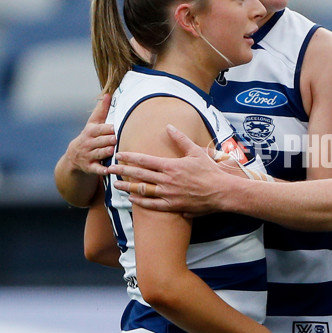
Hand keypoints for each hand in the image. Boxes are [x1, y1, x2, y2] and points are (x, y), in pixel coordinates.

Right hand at [66, 94, 115, 174]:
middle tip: (117, 139)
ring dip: (106, 153)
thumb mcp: (93, 123)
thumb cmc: (89, 136)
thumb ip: (101, 110)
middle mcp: (88, 143)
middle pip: (101, 141)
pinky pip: (96, 169)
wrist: (74, 157)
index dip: (108, 129)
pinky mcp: (89, 167)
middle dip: (109, 140)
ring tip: (113, 151)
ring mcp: (88, 156)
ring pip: (99, 154)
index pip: (100, 129)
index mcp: (91, 132)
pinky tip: (109, 170)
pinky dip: (102, 170)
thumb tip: (108, 94)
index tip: (116, 127)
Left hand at [107, 124, 229, 213]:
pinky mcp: (173, 206)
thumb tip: (169, 126)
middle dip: (122, 171)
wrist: (221, 191)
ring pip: (142, 190)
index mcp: (171, 166)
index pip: (145, 160)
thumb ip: (180, 139)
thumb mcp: (196, 152)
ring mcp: (168, 194)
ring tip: (116, 185)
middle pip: (139, 175)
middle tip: (109, 169)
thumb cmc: (210, 171)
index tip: (119, 154)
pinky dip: (141, 201)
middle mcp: (166, 180)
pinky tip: (132, 199)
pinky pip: (152, 204)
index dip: (130, 157)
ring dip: (127, 187)